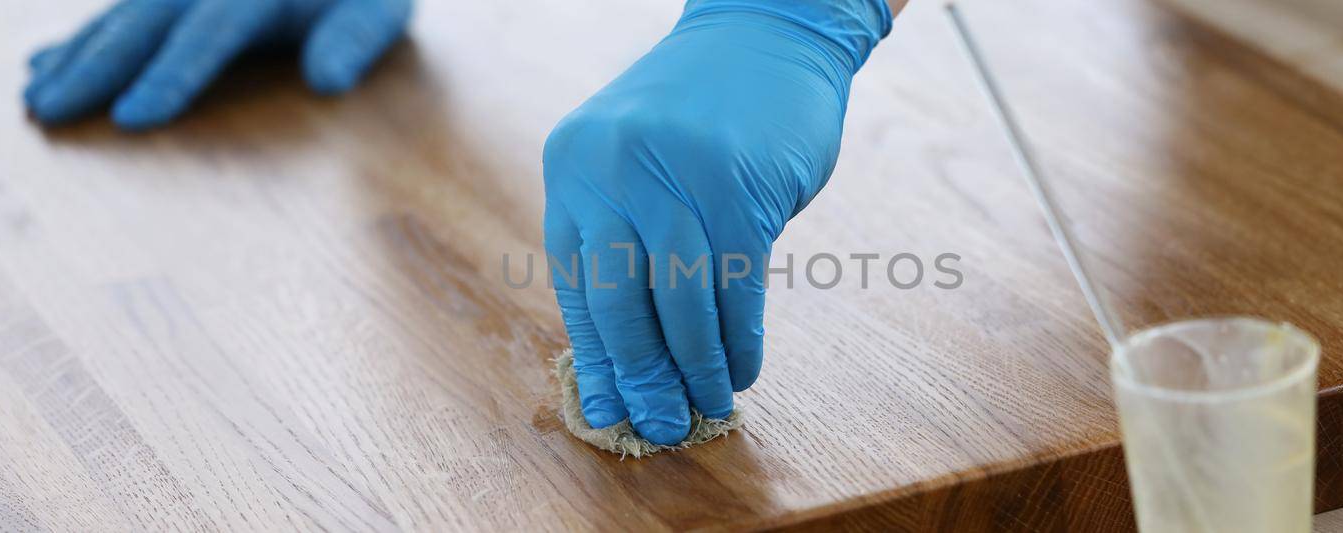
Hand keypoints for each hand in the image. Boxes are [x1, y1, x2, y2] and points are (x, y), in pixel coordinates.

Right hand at [24, 0, 411, 129]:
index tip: (131, 117)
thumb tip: (327, 80)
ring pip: (121, 14)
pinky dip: (80, 37)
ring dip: (75, 56)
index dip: (170, 74)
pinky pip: (120, 10)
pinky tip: (41, 62)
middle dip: (95, 68)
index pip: (209, 31)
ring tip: (34, 98)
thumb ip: (352, 43)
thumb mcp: (377, 12)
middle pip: (146, 20)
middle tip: (49, 114)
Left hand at [542, 0, 891, 444]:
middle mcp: (613, 168)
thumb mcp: (633, 161)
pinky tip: (743, 367)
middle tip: (661, 424)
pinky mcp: (738, 188)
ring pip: (681, 301)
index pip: (578, 282)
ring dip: (697, 367)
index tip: (611, 409)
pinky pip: (735, 286)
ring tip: (709, 405)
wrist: (769, 34)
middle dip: (644, 374)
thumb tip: (621, 355)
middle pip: (622, 300)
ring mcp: (676, 176)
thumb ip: (620, 237)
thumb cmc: (701, 116)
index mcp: (573, 165)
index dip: (598, 356)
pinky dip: (739, 338)